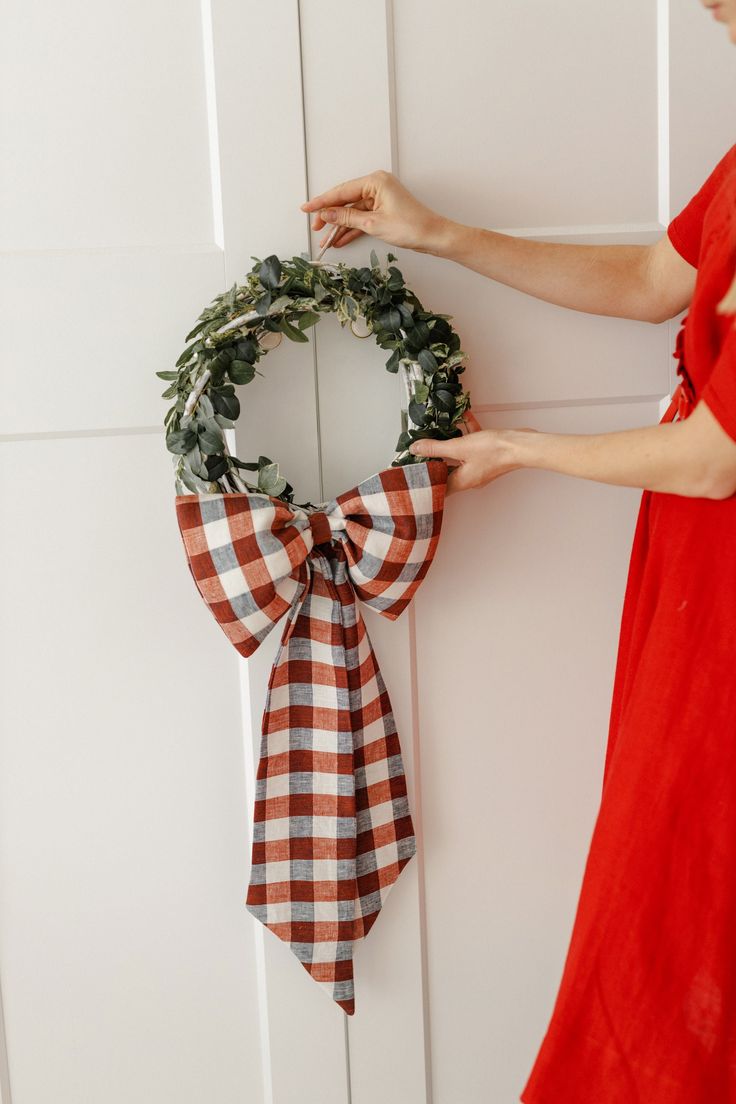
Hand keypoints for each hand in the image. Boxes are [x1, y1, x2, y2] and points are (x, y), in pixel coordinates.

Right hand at [300, 169, 449, 254]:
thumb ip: (346, 218)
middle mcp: (376, 185)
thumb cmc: (411, 226)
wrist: (433, 236)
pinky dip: (352, 229)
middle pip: (345, 201)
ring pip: (352, 212)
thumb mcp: (373, 224)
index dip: (322, 202)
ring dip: (340, 226)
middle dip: (330, 216)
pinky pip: (361, 218)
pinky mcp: (383, 209)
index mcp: (375, 181)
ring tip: (326, 239)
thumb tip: (327, 214)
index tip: (307, 208)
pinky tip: (340, 239)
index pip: (341, 191)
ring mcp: (380, 198)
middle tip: (316, 227)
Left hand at [408, 412, 533, 494]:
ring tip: (439, 432)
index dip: (425, 480)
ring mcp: (480, 467)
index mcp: (461, 482)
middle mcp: (470, 478)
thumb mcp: (458, 447)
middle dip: (435, 459)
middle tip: (422, 449)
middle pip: (446, 470)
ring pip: (459, 456)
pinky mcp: (488, 456)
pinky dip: (467, 434)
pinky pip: (472, 446)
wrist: (522, 445)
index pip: (437, 487)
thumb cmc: (495, 451)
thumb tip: (416, 449)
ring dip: (450, 444)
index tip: (414, 470)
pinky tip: (464, 419)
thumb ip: (435, 448)